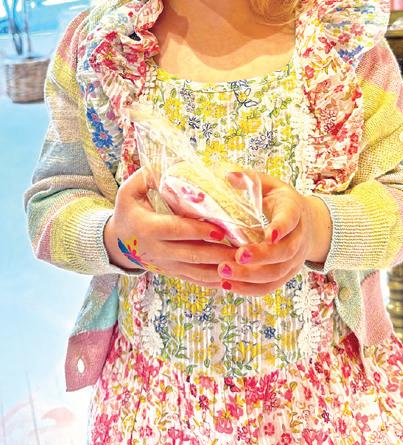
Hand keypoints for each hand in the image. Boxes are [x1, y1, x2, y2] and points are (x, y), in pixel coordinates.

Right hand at [104, 168, 236, 287]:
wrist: (117, 241)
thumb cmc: (128, 210)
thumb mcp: (130, 189)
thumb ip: (149, 175)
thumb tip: (176, 164)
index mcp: (147, 227)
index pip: (176, 230)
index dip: (199, 230)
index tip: (221, 229)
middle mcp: (156, 250)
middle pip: (191, 254)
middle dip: (218, 252)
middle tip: (242, 248)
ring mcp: (165, 265)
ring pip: (196, 271)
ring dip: (220, 269)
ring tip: (243, 262)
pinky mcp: (172, 273)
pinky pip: (195, 280)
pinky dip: (214, 280)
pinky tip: (233, 276)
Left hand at [215, 172, 331, 296]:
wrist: (305, 223)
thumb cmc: (279, 200)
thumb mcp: (268, 184)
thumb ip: (249, 179)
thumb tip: (229, 176)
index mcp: (294, 210)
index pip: (290, 220)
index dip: (281, 228)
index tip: (269, 234)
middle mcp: (298, 238)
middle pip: (284, 252)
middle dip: (261, 256)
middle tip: (237, 255)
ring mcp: (293, 260)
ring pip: (276, 273)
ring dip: (250, 276)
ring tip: (224, 271)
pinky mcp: (284, 274)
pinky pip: (269, 287)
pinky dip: (249, 289)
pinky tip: (227, 285)